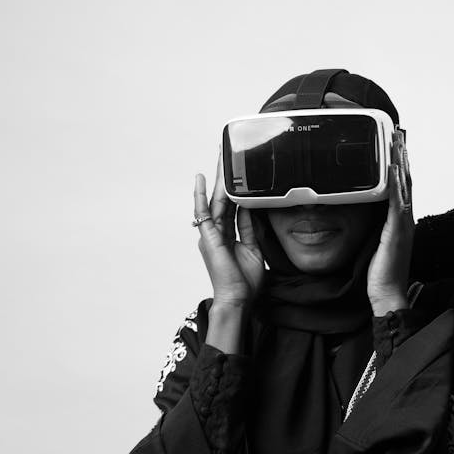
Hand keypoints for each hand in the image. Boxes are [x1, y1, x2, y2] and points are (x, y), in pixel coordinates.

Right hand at [193, 158, 264, 310]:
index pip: (232, 205)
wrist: (239, 299)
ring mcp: (211, 234)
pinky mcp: (209, 237)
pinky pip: (204, 213)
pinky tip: (201, 180)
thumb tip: (250, 207)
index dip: (234, 187)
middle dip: (225, 177)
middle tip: (226, 154)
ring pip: (215, 200)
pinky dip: (201, 196)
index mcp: (226, 234)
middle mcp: (216, 232)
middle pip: (222, 198)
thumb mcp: (252, 247)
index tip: (237, 170)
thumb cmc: (245, 281)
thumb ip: (249, 227)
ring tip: (220, 158)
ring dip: (218, 179)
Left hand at [366, 131, 412, 315]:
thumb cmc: (383, 272)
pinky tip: (393, 170)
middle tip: (399, 136)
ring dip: (401, 164)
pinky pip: (397, 203)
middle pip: (407, 181)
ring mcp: (403, 224)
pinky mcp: (397, 231)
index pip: (403, 186)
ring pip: (405, 187)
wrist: (388, 291)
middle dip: (403, 157)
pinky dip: (396, 185)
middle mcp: (406, 219)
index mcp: (402, 220)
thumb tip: (368, 211)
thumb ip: (377, 225)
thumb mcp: (378, 242)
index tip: (397, 147)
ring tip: (397, 144)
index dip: (401, 165)